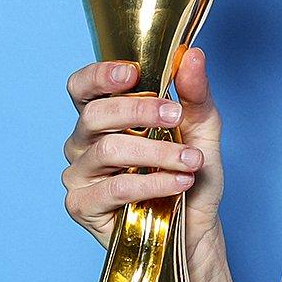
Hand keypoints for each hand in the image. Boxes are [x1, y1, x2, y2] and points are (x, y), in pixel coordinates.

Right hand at [61, 46, 224, 263]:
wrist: (198, 227)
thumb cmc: (191, 174)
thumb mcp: (202, 128)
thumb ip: (195, 93)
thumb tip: (193, 55)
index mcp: (104, 117)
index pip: (83, 87)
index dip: (100, 76)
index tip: (133, 73)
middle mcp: (84, 143)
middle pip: (94, 115)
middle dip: (139, 111)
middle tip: (176, 117)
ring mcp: (79, 175)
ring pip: (107, 151)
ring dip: (156, 152)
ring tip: (191, 160)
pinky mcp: (82, 206)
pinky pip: (113, 188)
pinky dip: (152, 183)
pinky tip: (179, 183)